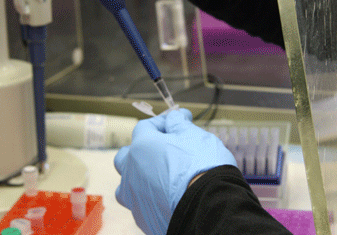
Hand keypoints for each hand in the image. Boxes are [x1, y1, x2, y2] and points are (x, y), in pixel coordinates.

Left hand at [114, 109, 236, 234]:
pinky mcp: (143, 219)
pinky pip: (140, 204)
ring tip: (160, 178)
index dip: (161, 123)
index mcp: (142, 147)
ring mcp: (135, 197)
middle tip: (162, 151)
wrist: (209, 207)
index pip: (145, 127)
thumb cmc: (201, 167)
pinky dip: (150, 199)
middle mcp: (132, 171)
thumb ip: (179, 123)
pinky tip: (167, 197)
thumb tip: (174, 117)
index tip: (177, 122)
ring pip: (127, 184)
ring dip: (139, 178)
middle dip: (141, 150)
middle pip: (126, 156)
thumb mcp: (193, 135)